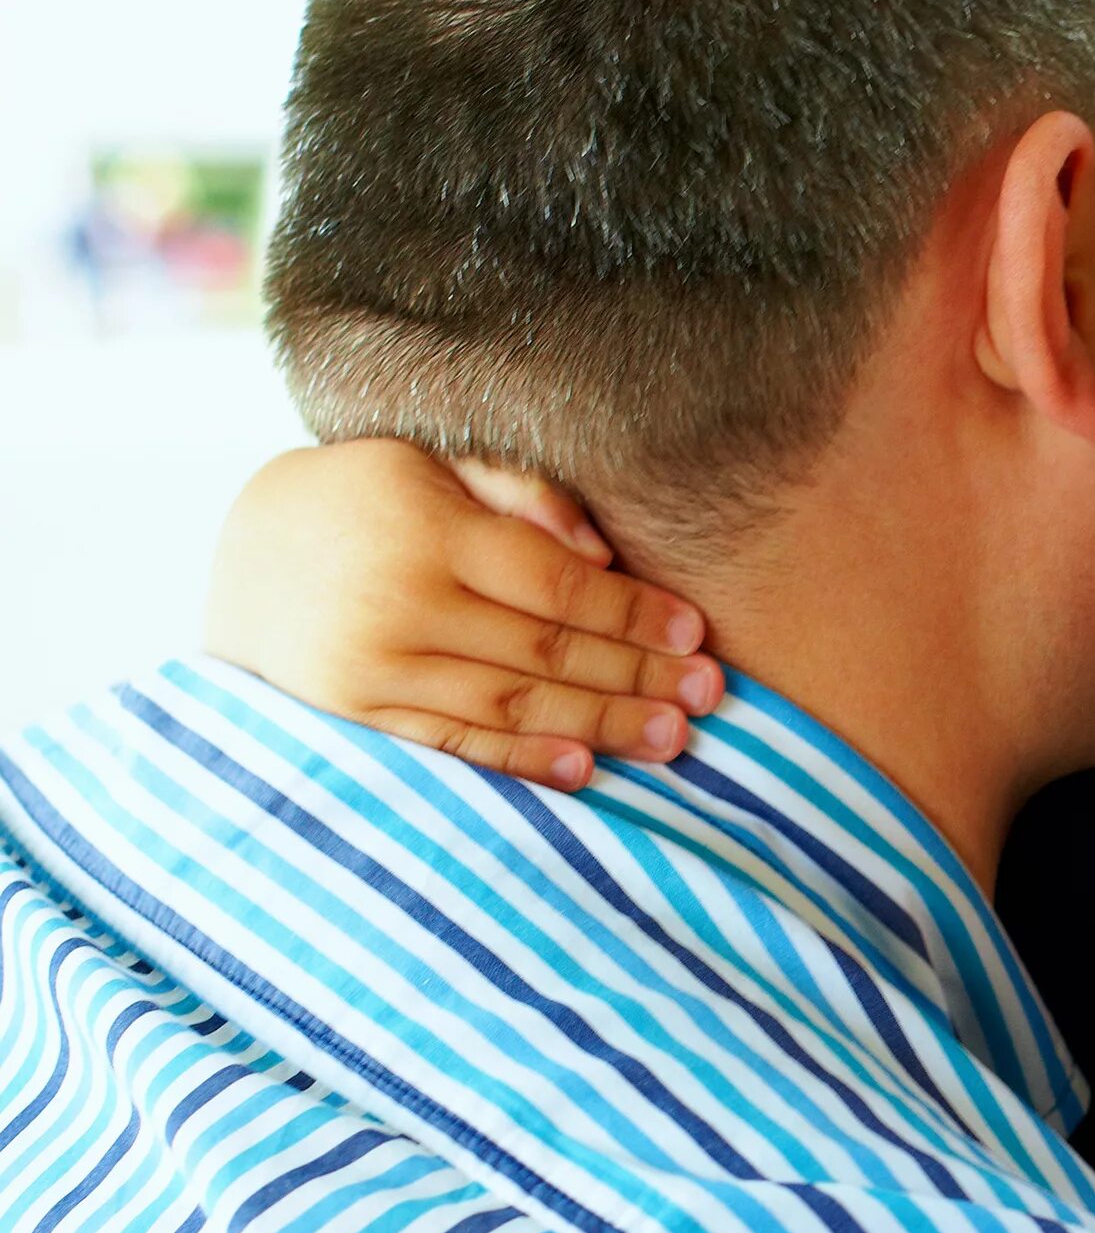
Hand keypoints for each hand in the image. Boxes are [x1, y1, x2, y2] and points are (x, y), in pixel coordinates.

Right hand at [204, 440, 723, 788]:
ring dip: (601, 724)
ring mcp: (374, 666)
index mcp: (429, 530)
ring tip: (672, 737)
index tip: (696, 633)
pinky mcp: (356, 713)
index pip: (556, 583)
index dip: (633, 612)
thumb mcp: (433, 464)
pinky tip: (583, 768)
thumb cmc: (367, 498)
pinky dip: (522, 758)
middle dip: (638, 675)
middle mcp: (400, 602)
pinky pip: (454, 741)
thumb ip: (519, 492)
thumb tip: (599, 553)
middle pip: (546, 650)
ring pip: (511, 703)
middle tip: (709, 696)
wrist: (248, 550)